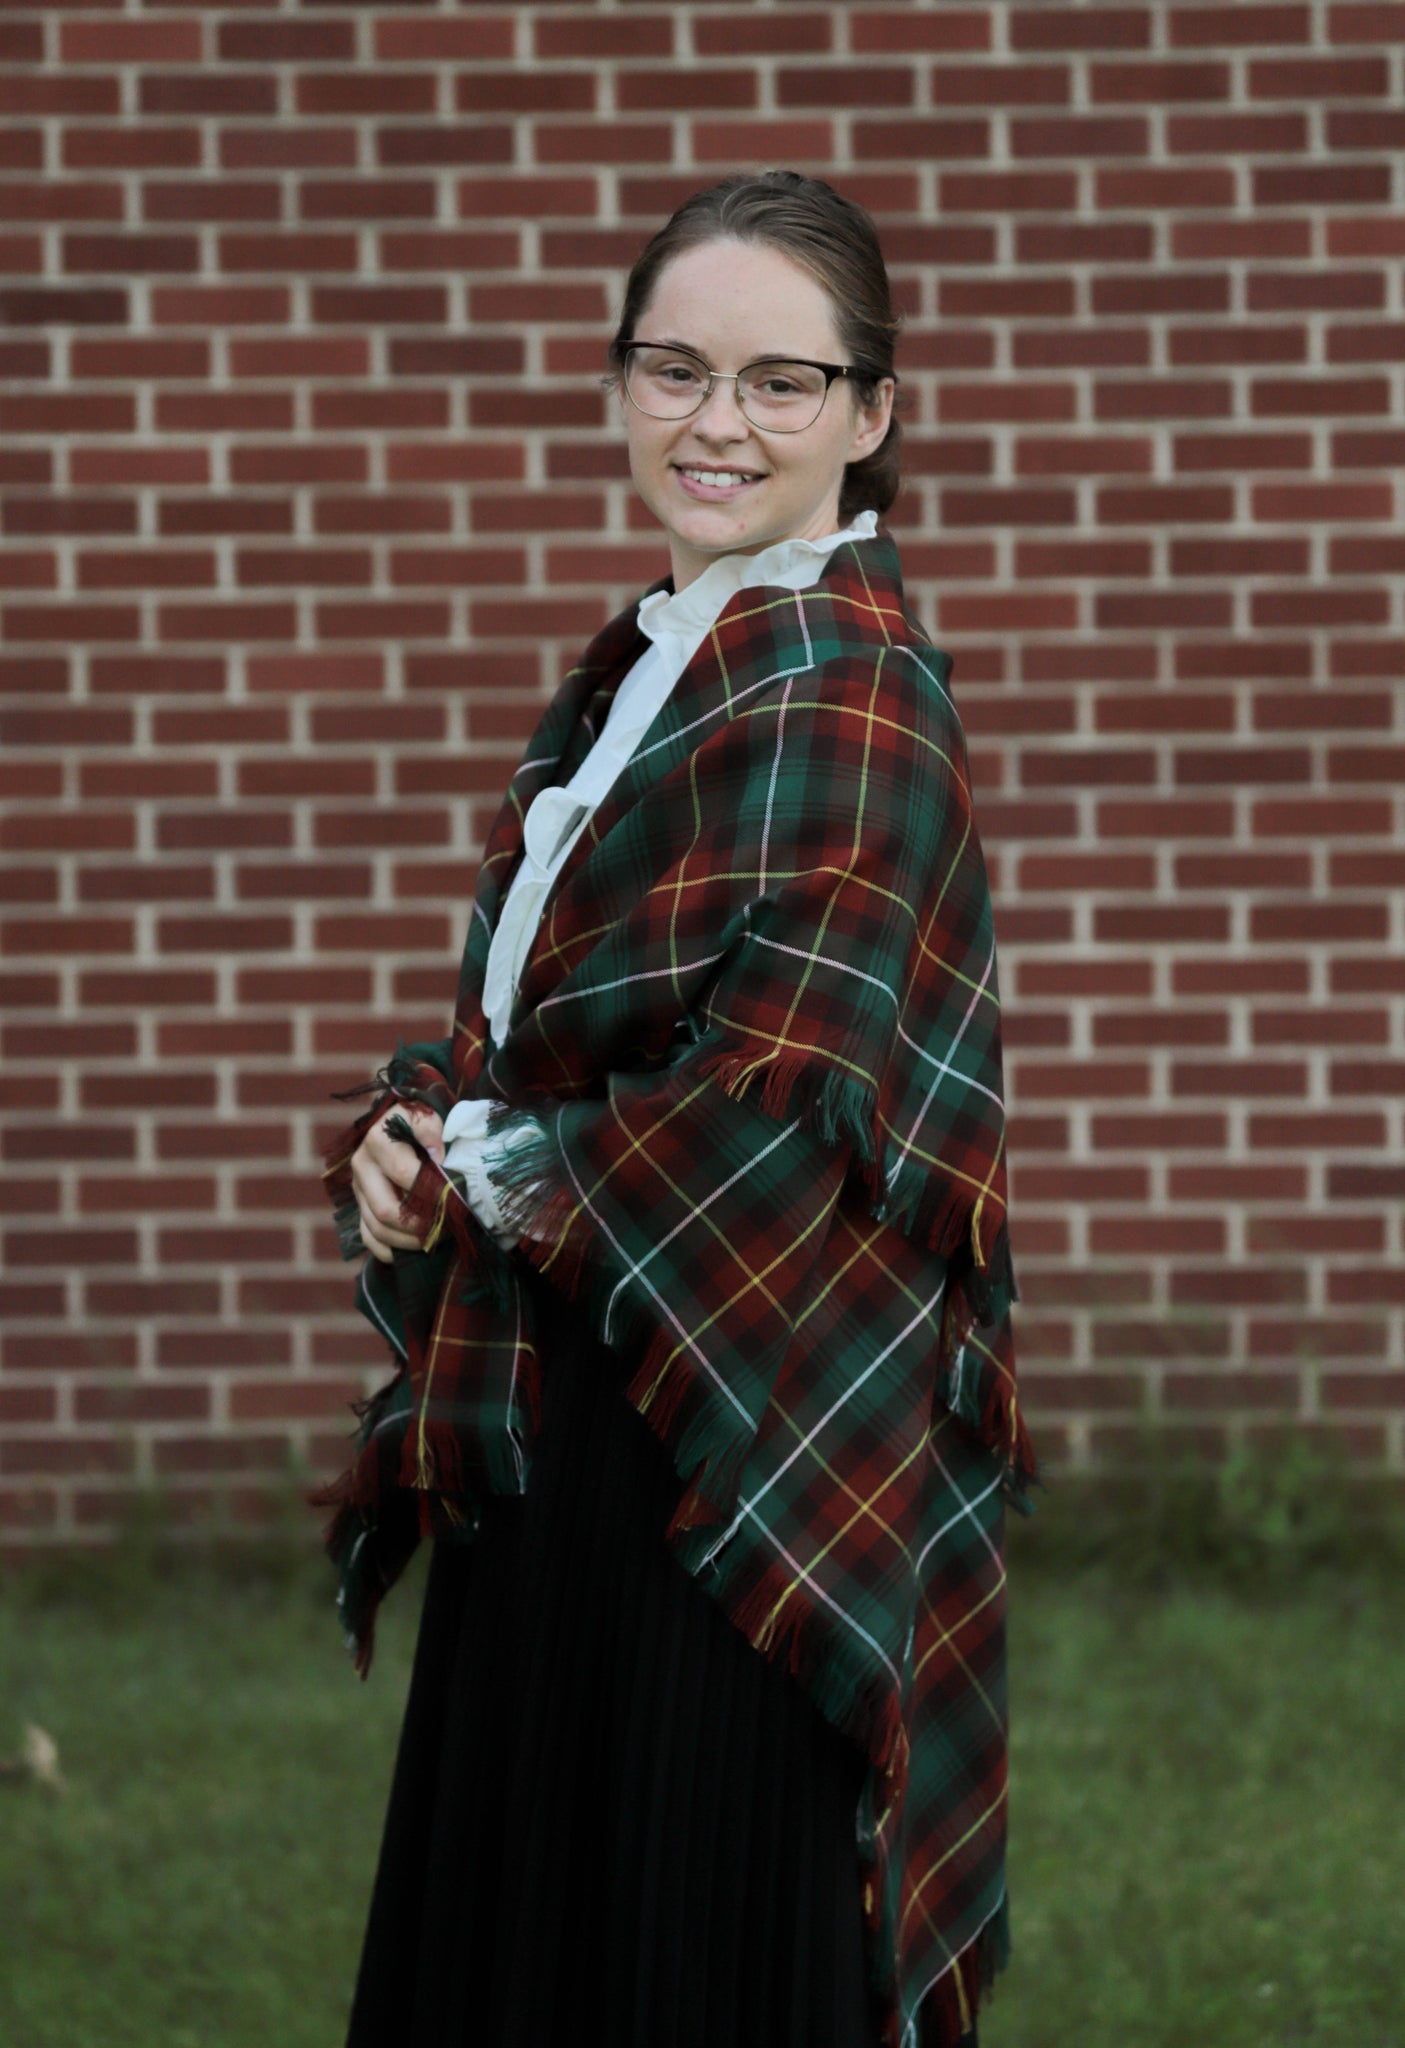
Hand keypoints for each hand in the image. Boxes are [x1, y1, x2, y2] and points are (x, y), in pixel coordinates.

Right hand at [351, 1102, 445, 1262]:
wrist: (405, 1126)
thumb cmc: (422, 1123)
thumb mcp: (427, 1114)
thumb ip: (431, 1128)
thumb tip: (437, 1156)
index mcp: (378, 1141)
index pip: (403, 1174)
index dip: (431, 1190)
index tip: (454, 1199)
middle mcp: (362, 1166)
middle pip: (385, 1209)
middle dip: (420, 1225)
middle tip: (448, 1227)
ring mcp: (358, 1190)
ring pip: (378, 1229)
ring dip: (410, 1241)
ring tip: (438, 1237)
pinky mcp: (360, 1207)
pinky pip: (370, 1239)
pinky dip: (393, 1250)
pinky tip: (416, 1248)